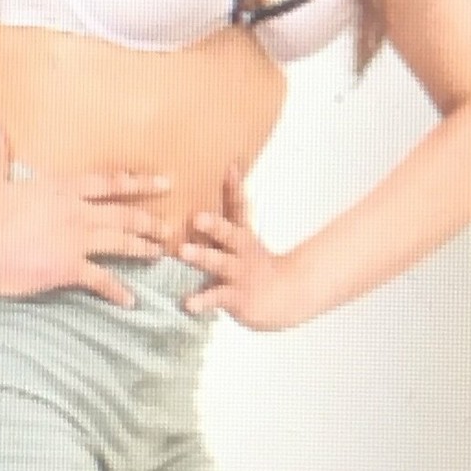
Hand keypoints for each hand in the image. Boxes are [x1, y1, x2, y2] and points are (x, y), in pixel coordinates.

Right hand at [0, 124, 172, 307]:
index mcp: (62, 188)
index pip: (109, 183)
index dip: (139, 182)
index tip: (163, 182)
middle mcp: (77, 212)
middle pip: (124, 214)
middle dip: (149, 220)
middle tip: (169, 226)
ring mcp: (76, 241)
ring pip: (121, 243)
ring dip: (143, 248)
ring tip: (160, 254)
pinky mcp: (68, 268)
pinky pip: (101, 280)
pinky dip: (117, 291)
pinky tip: (130, 301)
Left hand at [178, 160, 300, 329]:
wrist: (286, 296)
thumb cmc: (254, 265)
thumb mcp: (241, 239)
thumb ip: (226, 217)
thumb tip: (219, 178)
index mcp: (241, 234)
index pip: (239, 206)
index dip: (235, 187)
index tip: (230, 167)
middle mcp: (241, 250)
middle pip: (229, 233)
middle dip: (214, 224)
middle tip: (197, 217)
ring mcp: (238, 274)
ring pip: (219, 263)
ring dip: (202, 257)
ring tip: (184, 252)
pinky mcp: (235, 297)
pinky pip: (216, 298)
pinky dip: (202, 301)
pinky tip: (188, 303)